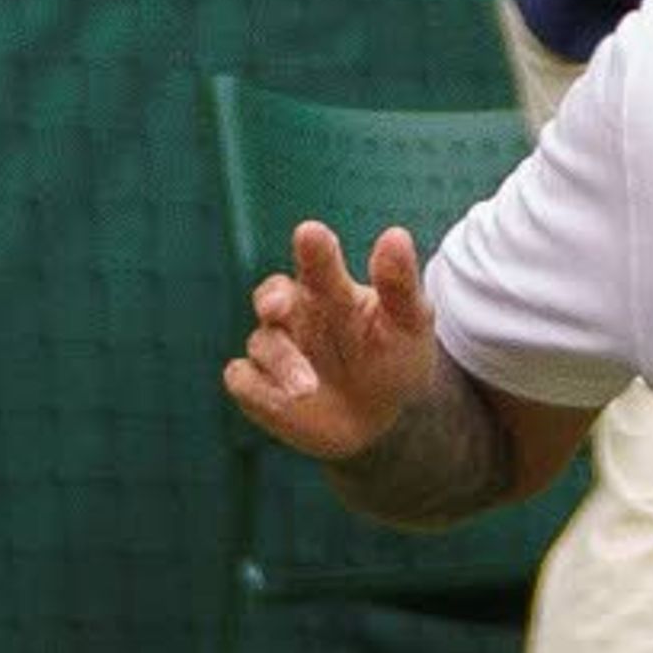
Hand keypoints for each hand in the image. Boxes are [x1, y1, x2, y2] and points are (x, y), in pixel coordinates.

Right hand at [219, 219, 435, 462]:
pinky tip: (283, 400)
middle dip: (273, 299)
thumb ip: (399, 283)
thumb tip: (395, 235)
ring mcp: (274, 348)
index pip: (316, 261)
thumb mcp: (409, 322)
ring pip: (263, 344)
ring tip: (309, 388)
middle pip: (273, 295)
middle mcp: (294, 312)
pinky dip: (258, 389)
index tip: (310, 233)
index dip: (313, 249)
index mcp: (328, 287)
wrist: (385, 419)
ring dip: (283, 363)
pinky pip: (244, 380)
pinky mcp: (258, 385)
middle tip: (278, 306)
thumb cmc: (395, 357)